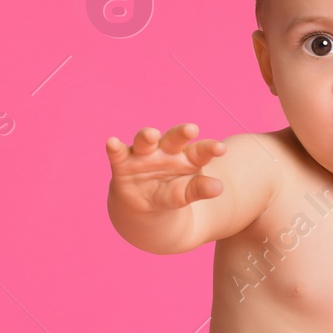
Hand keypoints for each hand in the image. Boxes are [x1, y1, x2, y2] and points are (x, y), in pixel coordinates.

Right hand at [105, 123, 225, 214]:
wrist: (144, 203)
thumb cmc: (171, 192)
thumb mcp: (186, 194)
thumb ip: (200, 189)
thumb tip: (219, 187)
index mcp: (187, 156)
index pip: (200, 150)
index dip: (209, 149)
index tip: (220, 149)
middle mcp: (165, 150)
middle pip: (173, 139)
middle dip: (181, 133)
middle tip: (191, 129)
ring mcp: (143, 154)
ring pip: (145, 141)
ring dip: (147, 136)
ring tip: (151, 134)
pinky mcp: (123, 163)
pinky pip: (118, 153)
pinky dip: (114, 148)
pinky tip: (111, 142)